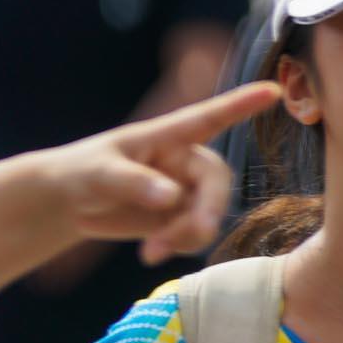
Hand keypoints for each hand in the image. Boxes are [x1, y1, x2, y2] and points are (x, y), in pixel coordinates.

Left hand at [51, 83, 279, 264]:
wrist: (70, 203)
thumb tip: (171, 196)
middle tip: (199, 232)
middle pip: (215, 182)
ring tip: (152, 250)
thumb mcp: (100, 174)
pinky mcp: (178, 218)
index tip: (273, 90)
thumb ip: (133, 182)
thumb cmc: (82, 172)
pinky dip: (179, 246)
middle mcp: (183, 161)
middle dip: (210, 208)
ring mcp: (184, 191)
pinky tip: (151, 253)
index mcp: (167, 136)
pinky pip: (194, 235)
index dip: (241, 104)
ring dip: (189, 234)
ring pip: (208, 213)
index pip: (208, 117)